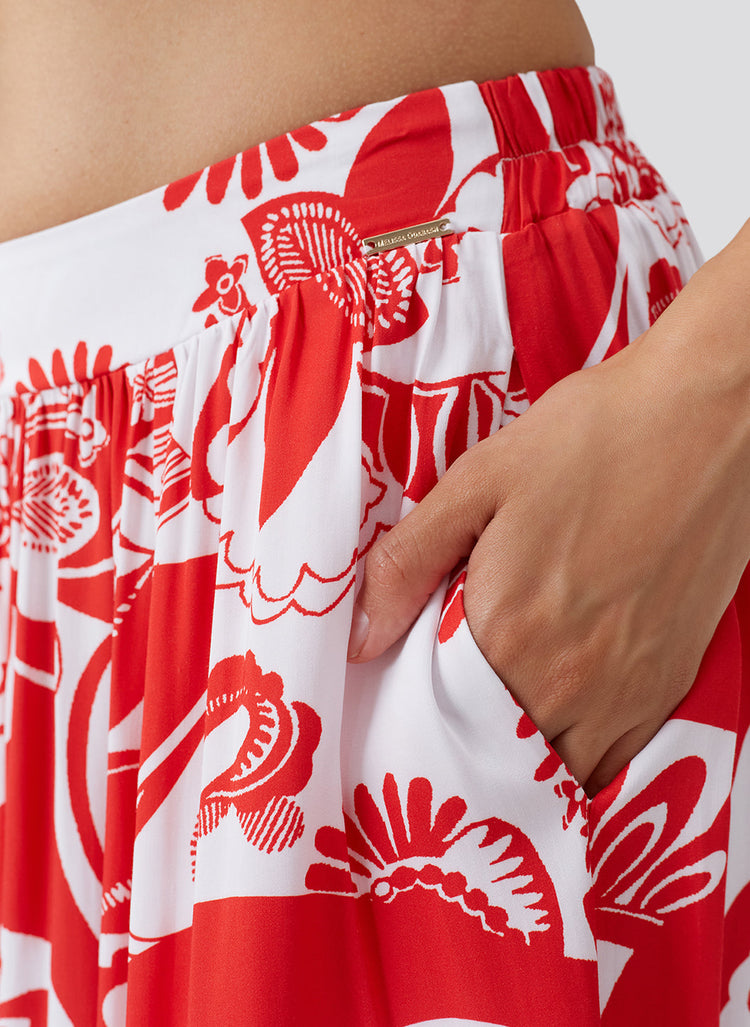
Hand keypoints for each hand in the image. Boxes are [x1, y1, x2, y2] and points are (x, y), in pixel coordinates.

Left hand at [348, 272, 749, 794]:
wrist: (706, 421)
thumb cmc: (590, 440)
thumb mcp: (477, 482)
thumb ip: (407, 564)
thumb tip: (358, 640)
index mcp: (508, 631)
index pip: (436, 719)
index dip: (413, 718)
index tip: (402, 702)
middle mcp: (568, 681)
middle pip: (493, 755)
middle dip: (461, 744)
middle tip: (445, 708)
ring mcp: (627, 692)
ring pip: (555, 770)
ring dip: (519, 758)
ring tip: (498, 715)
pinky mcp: (671, 685)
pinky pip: (611, 761)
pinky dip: (576, 756)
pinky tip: (557, 715)